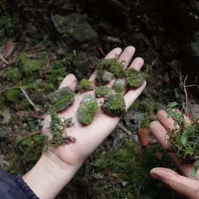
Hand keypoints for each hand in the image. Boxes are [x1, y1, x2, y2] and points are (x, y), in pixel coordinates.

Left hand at [42, 46, 145, 169]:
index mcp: (85, 94)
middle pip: (114, 76)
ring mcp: (108, 107)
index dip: (108, 62)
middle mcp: (99, 98)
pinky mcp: (114, 116)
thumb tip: (73, 74)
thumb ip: (66, 88)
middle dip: (123, 62)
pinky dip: (135, 91)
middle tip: (132, 48)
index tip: (116, 49)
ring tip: (140, 59)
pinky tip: (143, 80)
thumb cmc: (56, 130)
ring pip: (123, 86)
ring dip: (132, 73)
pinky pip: (127, 102)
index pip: (100, 74)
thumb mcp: (58, 103)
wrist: (63, 150)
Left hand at [149, 110, 198, 198]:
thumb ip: (175, 181)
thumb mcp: (198, 193)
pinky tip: (197, 116)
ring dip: (186, 123)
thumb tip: (151, 171)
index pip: (172, 152)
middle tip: (159, 112)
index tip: (152, 124)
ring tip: (173, 110)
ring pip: (197, 134)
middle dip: (171, 126)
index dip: (162, 138)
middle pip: (182, 141)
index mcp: (192, 173)